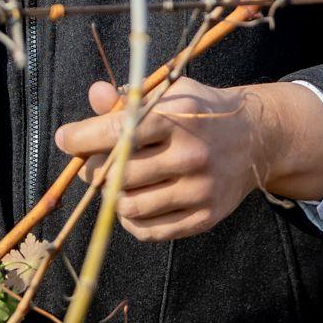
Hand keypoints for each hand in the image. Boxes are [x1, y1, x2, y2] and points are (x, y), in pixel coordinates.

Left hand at [52, 77, 322, 241]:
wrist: (257, 137)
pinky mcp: (205, 216)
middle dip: (94, 169)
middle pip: (119, 174)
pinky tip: (131, 205)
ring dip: (110, 196)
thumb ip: (129, 97)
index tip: (65, 139)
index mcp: (179, 118)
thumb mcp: (170, 92)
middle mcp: (191, 155)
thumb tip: (95, 95)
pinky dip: (130, 220)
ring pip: (130, 206)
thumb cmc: (201, 110)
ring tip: (114, 183)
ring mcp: (199, 189)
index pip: (119, 131)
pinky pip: (151, 230)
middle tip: (92, 163)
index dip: (82, 136)